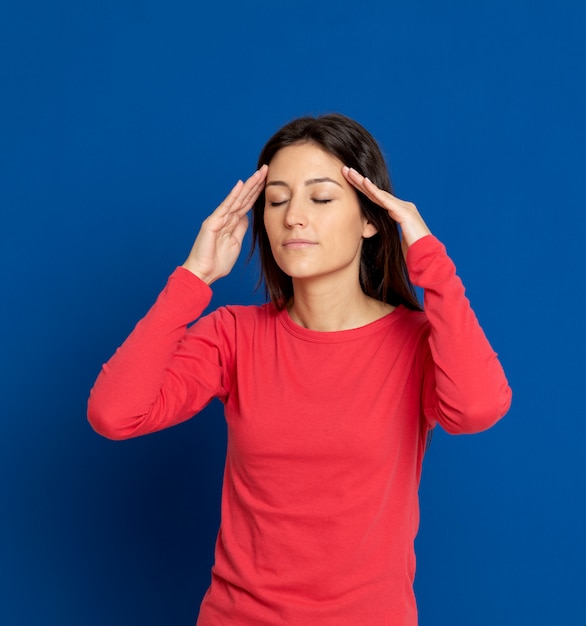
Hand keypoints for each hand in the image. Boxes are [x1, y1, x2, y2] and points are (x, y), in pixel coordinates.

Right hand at [182, 165, 267, 283]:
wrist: (203, 273)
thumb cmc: (217, 262)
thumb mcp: (235, 244)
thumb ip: (240, 229)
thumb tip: (246, 217)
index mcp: (231, 223)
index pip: (247, 204)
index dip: (257, 193)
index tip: (268, 182)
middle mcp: (225, 217)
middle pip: (244, 198)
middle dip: (255, 184)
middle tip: (266, 169)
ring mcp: (218, 218)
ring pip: (237, 199)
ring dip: (249, 186)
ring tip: (259, 173)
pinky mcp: (212, 222)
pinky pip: (225, 207)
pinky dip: (233, 195)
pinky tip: (241, 184)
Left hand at [342, 166, 430, 255]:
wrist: (426, 256)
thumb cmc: (411, 252)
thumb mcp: (392, 239)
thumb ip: (384, 232)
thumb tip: (368, 232)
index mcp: (399, 212)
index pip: (376, 199)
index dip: (362, 190)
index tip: (349, 181)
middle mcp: (402, 206)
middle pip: (376, 192)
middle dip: (360, 181)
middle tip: (345, 170)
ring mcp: (404, 208)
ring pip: (379, 193)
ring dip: (363, 182)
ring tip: (350, 172)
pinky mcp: (405, 212)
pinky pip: (386, 200)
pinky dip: (374, 191)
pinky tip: (364, 182)